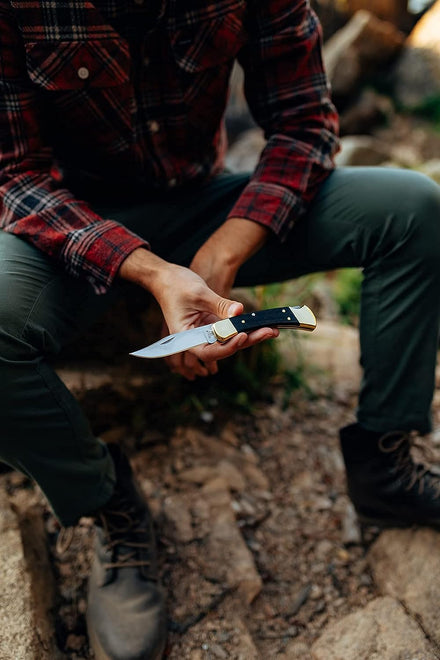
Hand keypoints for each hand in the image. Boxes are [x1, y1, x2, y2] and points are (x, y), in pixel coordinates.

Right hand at [119, 248, 277, 379]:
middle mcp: (196, 339)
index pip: (208, 351)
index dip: (227, 347)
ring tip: (271, 330)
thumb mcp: (199, 293)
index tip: (242, 336)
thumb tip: (240, 312)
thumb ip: (220, 305)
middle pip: (224, 347)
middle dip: (247, 340)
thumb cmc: (176, 285)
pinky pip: (230, 331)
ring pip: (230, 340)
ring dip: (250, 335)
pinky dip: (244, 327)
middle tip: (269, 331)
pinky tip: (261, 325)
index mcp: (186, 337)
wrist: (166, 278)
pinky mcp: (212, 325)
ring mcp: (205, 332)